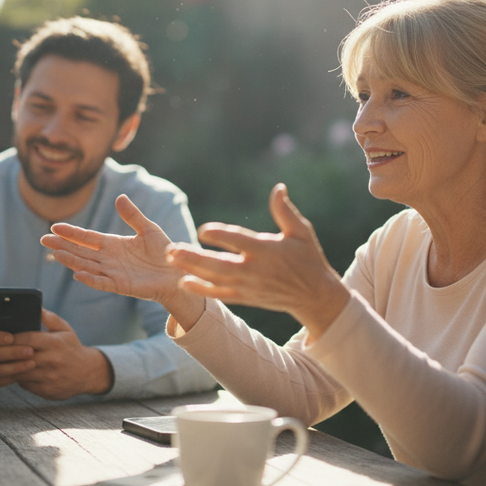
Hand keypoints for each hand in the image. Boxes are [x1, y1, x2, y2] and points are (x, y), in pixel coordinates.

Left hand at [12, 310, 112, 399]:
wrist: (87, 373)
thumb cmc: (71, 347)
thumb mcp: (65, 329)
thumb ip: (49, 318)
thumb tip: (35, 306)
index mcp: (55, 343)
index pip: (28, 338)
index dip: (12, 337)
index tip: (0, 335)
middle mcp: (52, 361)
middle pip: (21, 356)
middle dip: (5, 352)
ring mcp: (48, 377)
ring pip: (20, 372)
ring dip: (8, 366)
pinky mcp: (45, 390)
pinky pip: (24, 384)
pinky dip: (16, 377)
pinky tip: (10, 371)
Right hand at [42, 195, 208, 330]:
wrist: (178, 273)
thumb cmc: (164, 251)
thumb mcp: (148, 229)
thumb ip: (133, 215)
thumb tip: (120, 197)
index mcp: (113, 244)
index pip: (87, 237)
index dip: (71, 232)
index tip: (54, 227)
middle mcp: (109, 258)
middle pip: (81, 251)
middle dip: (62, 246)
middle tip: (43, 240)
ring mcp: (113, 273)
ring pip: (87, 266)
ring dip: (71, 260)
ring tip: (55, 254)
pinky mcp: (122, 285)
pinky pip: (103, 282)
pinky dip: (91, 279)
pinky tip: (78, 274)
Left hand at [166, 183, 350, 340]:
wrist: (314, 296)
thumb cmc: (308, 258)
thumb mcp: (302, 232)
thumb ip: (286, 212)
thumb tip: (278, 188)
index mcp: (267, 251)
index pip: (240, 242)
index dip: (221, 236)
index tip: (203, 230)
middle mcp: (255, 270)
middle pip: (220, 264)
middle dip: (195, 257)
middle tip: (172, 249)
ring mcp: (248, 286)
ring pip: (215, 279)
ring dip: (192, 269)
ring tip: (172, 259)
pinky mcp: (246, 297)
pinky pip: (221, 294)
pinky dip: (203, 290)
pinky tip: (184, 283)